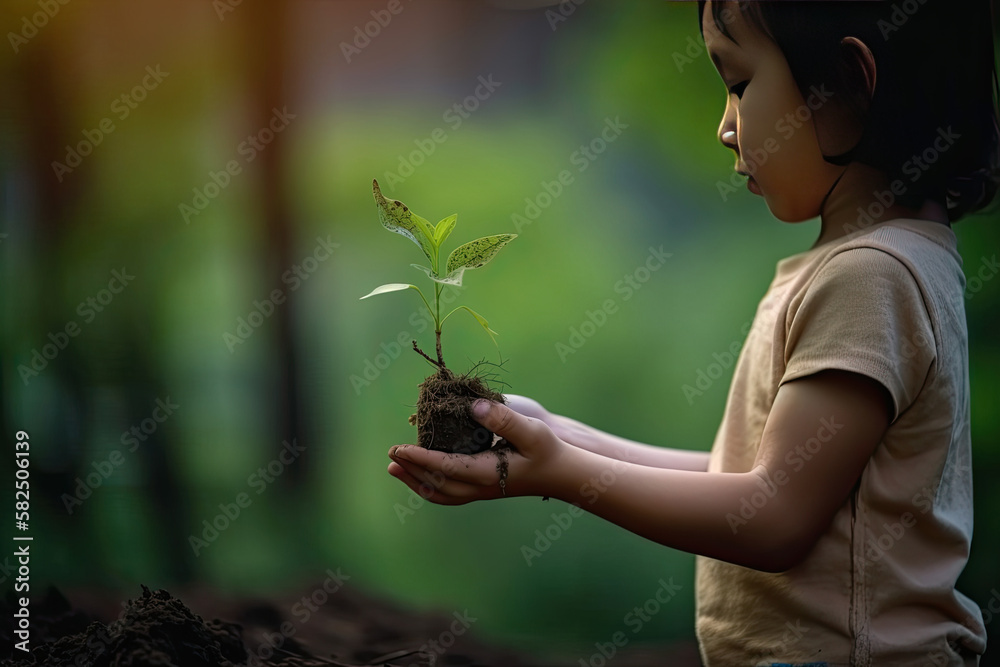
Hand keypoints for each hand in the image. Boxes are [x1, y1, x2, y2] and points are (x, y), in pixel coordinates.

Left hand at [387, 398, 566, 503]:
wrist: (560, 474)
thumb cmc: (547, 449)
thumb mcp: (530, 430)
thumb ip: (503, 419)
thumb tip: (473, 407)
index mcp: (487, 472)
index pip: (444, 468)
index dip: (419, 459)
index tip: (399, 449)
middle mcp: (480, 486)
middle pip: (436, 484)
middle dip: (411, 469)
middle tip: (391, 454)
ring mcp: (480, 491)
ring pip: (440, 493)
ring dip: (415, 481)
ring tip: (395, 468)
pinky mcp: (481, 489)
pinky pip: (448, 493)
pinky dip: (429, 486)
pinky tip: (421, 476)